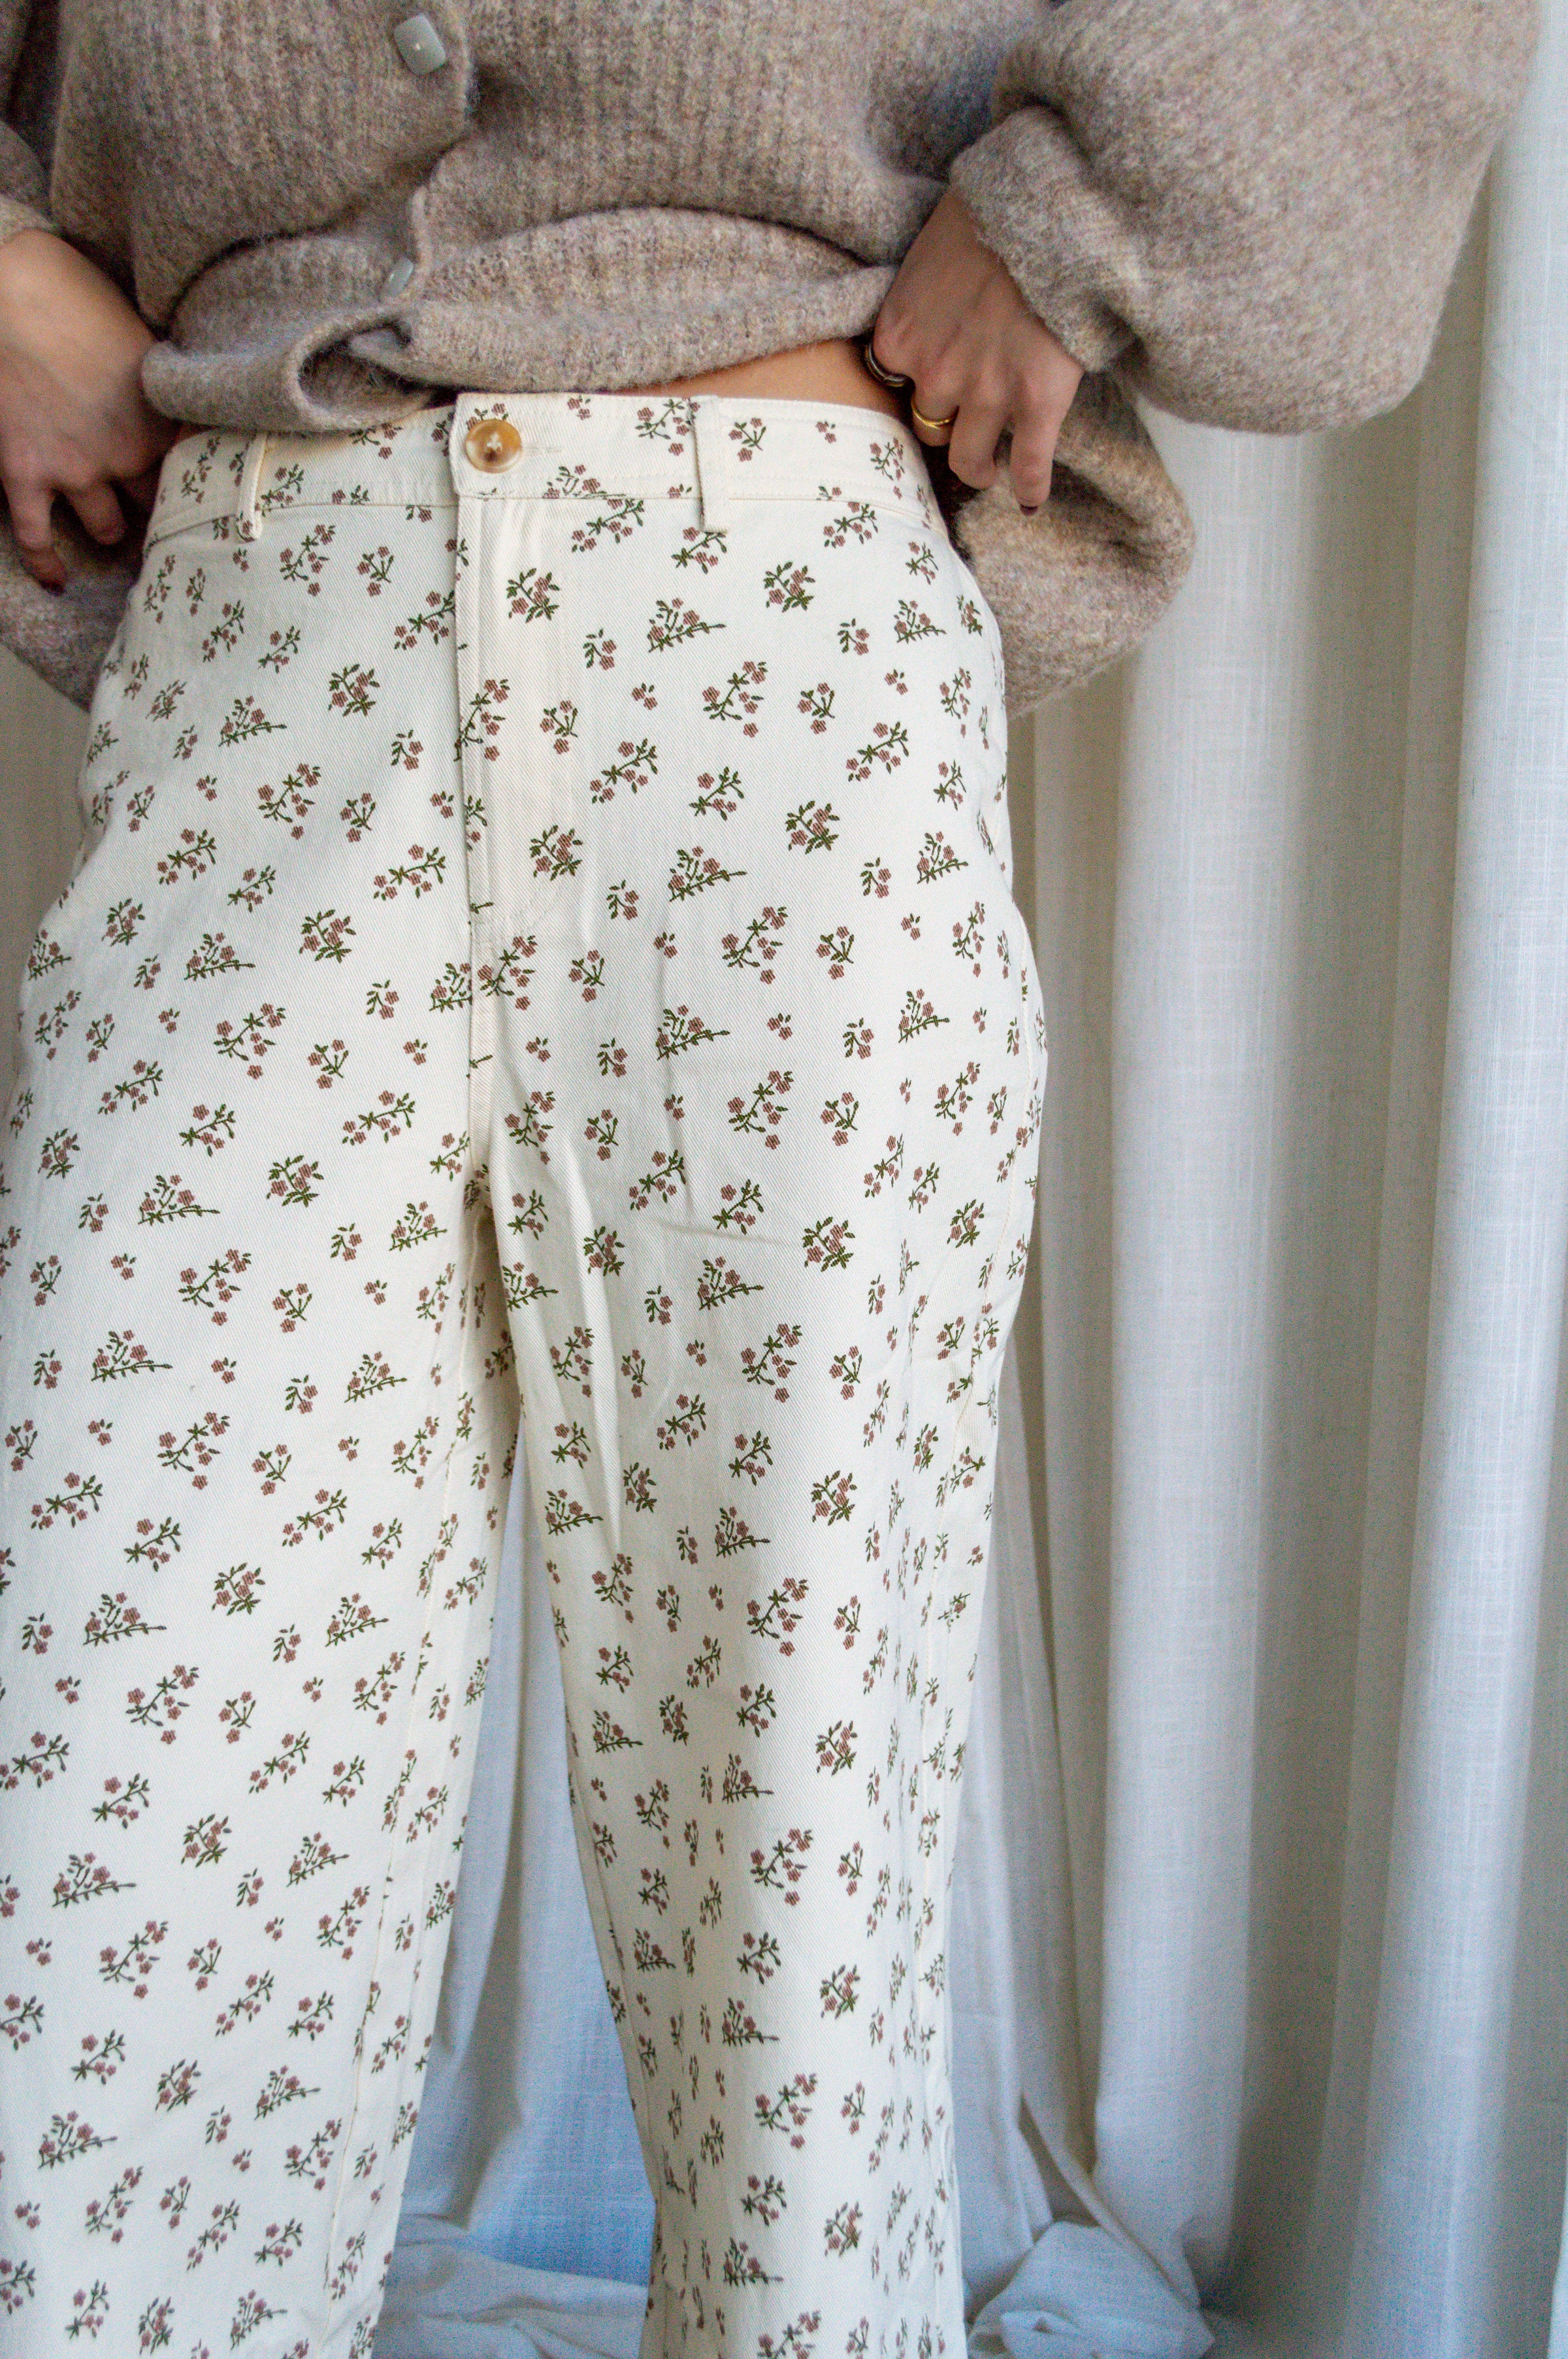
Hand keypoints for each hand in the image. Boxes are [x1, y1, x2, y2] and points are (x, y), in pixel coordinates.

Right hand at [0, 229, 179, 591]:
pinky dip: (45, 561)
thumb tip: (198, 389)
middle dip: (160, 513)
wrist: (11, 289)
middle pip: (158, 509)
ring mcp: (73, 469)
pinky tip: (56, 581)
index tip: (215, 506)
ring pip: (106, 527)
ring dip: (109, 527)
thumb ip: (169, 379)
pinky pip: (36, 536)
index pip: (201, 477)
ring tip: (111, 528)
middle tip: (165, 522)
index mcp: (163, 421)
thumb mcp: (144, 334)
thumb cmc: (77, 293)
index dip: (204, 491)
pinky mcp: (24, 473)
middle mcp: (126, 455)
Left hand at [871, 188, 1082, 509]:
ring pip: (969, 457)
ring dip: (978, 466)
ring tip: (988, 469)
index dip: (916, 387)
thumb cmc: (991, 212)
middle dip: (945, 424)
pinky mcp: (1036, 402)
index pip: (894, 384)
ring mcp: (986, 393)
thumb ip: (922, 294)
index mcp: (900, 335)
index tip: (929, 390)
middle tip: (962, 427)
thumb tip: (935, 305)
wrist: (1050, 208)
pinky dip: (1031, 487)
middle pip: (928, 424)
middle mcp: (935, 373)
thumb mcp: (931, 250)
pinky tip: (1031, 501)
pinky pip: (1030, 463)